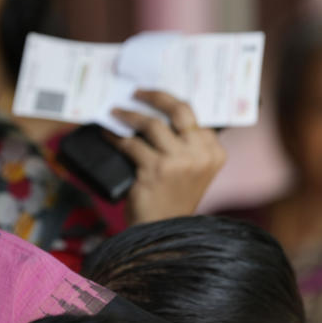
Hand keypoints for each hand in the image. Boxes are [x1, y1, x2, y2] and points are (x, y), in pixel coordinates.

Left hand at [107, 90, 226, 224]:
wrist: (163, 231)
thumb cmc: (172, 197)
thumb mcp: (191, 170)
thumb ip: (185, 144)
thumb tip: (156, 109)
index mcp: (214, 152)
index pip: (192, 114)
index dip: (169, 100)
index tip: (152, 94)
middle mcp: (201, 154)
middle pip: (178, 110)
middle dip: (154, 96)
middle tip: (136, 92)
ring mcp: (178, 162)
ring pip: (151, 124)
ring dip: (129, 115)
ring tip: (115, 111)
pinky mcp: (155, 170)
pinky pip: (130, 143)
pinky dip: (115, 136)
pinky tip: (107, 133)